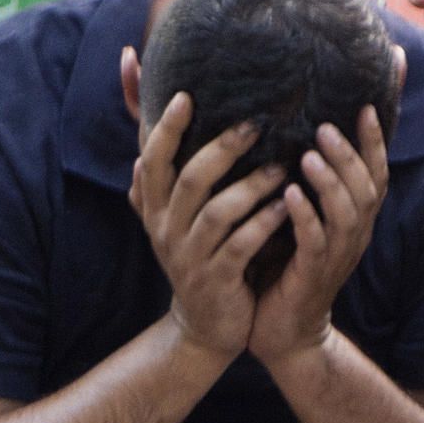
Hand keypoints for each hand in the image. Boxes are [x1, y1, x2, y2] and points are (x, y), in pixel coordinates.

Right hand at [127, 90, 287, 363]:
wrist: (205, 326)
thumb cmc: (198, 256)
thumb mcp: (172, 219)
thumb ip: (159, 178)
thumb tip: (138, 136)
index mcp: (156, 209)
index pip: (152, 160)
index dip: (165, 128)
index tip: (186, 95)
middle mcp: (167, 230)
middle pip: (189, 179)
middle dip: (221, 149)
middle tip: (254, 125)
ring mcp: (190, 257)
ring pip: (218, 212)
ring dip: (251, 187)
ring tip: (282, 168)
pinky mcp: (217, 280)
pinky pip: (240, 247)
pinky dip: (263, 224)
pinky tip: (285, 208)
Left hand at [250, 105, 387, 362]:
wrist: (283, 332)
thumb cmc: (288, 265)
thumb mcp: (304, 219)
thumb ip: (309, 182)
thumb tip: (299, 131)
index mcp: (356, 218)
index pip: (375, 172)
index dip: (376, 139)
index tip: (367, 103)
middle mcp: (354, 234)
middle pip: (366, 187)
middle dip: (350, 154)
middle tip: (327, 126)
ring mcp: (337, 256)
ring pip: (346, 213)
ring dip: (330, 182)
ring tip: (310, 156)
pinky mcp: (313, 276)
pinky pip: (315, 242)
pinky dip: (305, 215)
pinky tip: (290, 194)